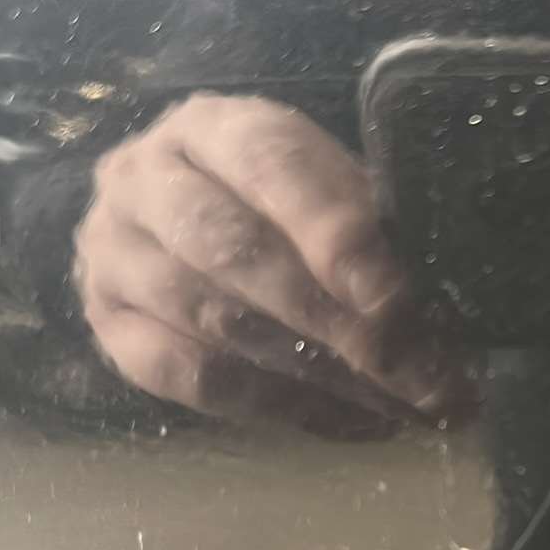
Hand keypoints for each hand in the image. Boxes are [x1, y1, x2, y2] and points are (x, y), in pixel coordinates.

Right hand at [74, 94, 470, 432]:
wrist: (174, 228)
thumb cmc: (282, 208)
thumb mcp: (331, 192)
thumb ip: (373, 231)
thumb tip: (442, 316)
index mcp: (215, 127)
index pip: (272, 167)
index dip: (336, 234)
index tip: (395, 300)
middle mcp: (144, 178)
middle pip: (237, 252)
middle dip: (339, 323)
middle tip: (421, 377)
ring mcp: (112, 253)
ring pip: (214, 321)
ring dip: (320, 375)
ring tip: (402, 406)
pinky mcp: (107, 325)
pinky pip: (192, 377)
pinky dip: (278, 407)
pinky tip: (350, 423)